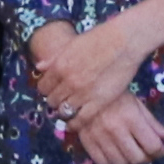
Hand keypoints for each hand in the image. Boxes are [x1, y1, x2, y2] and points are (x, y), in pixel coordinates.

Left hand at [18, 12, 140, 129]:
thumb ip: (54, 58)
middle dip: (54, 101)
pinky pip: (81, 119)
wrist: (124, 42)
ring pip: (64, 111)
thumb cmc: (99, 39)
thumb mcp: (72, 45)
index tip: (51, 91)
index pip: (43, 87)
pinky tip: (74, 124)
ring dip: (63, 112)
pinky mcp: (99, 102)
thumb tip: (39, 67)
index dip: (46, 90)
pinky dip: (75, 124)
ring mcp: (83, 93)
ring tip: (67, 110)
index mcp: (59, 66)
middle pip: (52, 100)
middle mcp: (68, 81)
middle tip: (60, 100)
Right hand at [67, 92, 163, 163]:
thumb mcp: (137, 105)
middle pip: (137, 158)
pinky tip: (117, 155)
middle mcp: (115, 129)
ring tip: (132, 154)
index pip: (152, 146)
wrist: (84, 89)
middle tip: (148, 152)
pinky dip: (112, 163)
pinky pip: (102, 163)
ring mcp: (99, 137)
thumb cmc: (115, 96)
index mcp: (131, 118)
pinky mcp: (87, 141)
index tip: (161, 149)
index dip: (161, 151)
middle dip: (147, 158)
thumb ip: (154, 124)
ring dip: (130, 162)